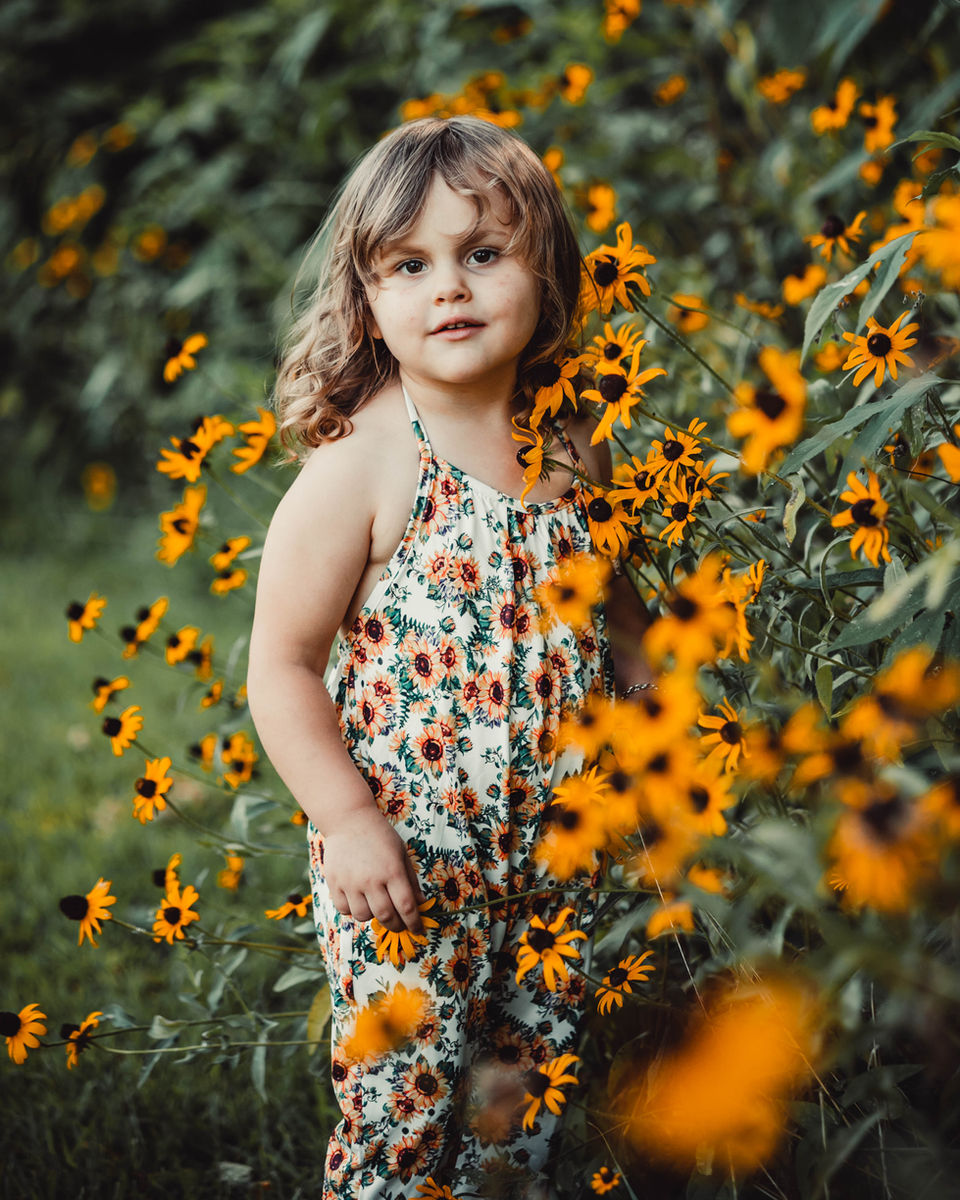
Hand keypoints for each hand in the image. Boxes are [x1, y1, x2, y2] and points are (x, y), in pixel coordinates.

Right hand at [321, 806, 425, 933]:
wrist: (349, 820)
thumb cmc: (380, 835)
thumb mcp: (401, 853)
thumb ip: (411, 880)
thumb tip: (421, 903)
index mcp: (392, 871)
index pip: (406, 907)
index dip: (414, 923)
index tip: (418, 930)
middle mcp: (372, 880)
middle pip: (386, 916)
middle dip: (396, 926)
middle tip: (400, 926)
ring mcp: (351, 883)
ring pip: (363, 916)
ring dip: (373, 916)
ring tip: (377, 905)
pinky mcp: (335, 883)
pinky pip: (344, 909)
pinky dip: (353, 910)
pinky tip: (359, 899)